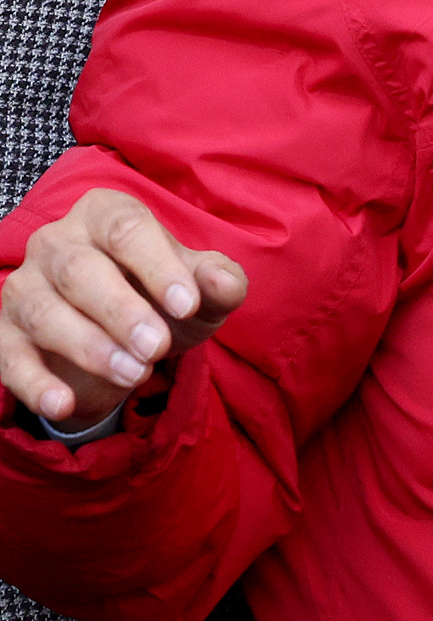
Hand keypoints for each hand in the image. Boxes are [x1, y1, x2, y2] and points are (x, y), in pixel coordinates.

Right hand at [0, 189, 245, 428]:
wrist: (124, 337)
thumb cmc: (164, 298)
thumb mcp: (201, 292)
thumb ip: (220, 283)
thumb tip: (222, 281)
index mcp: (106, 214)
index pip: (126, 229)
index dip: (157, 267)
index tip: (186, 306)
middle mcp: (56, 243)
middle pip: (80, 270)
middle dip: (120, 312)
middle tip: (156, 348)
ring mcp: (24, 286)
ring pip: (44, 313)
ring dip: (89, 348)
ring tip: (135, 374)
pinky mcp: (5, 333)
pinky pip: (8, 356)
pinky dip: (33, 383)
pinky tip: (62, 405)